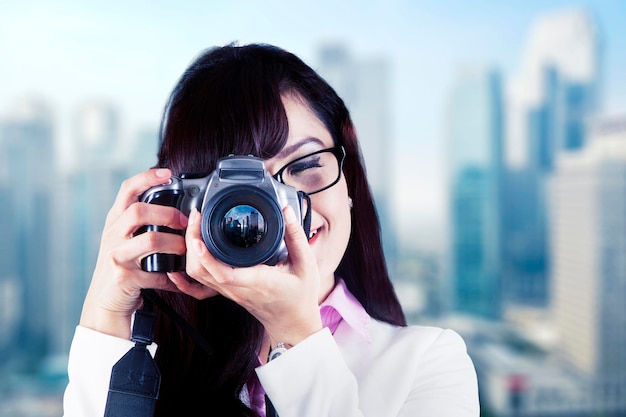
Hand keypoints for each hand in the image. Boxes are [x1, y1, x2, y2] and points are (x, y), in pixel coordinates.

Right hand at [79, 168, 199, 338]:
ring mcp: (116, 256)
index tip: (168, 173)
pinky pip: (155, 273)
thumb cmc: (122, 266)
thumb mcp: (125, 239)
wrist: (105, 302)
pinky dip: (171, 277)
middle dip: (167, 213)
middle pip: (139, 211)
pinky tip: (177, 279)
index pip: (127, 189)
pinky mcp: (124, 277)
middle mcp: (112, 235)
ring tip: (184, 248)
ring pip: (150, 240)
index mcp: (115, 221)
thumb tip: (176, 208)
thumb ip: (142, 222)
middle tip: (184, 221)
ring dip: (174, 244)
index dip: (147, 177)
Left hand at [172, 205, 322, 346]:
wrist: (293, 323)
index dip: (206, 256)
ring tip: (195, 226)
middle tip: (197, 217)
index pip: (224, 273)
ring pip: (198, 275)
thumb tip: (287, 211)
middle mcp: (237, 288)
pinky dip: (188, 271)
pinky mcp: (226, 291)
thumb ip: (295, 236)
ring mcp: (229, 291)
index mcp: (257, 281)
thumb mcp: (306, 264)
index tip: (198, 236)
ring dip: (190, 251)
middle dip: (192, 242)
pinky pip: (200, 284)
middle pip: (202, 270)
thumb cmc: (300, 296)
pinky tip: (182, 261)